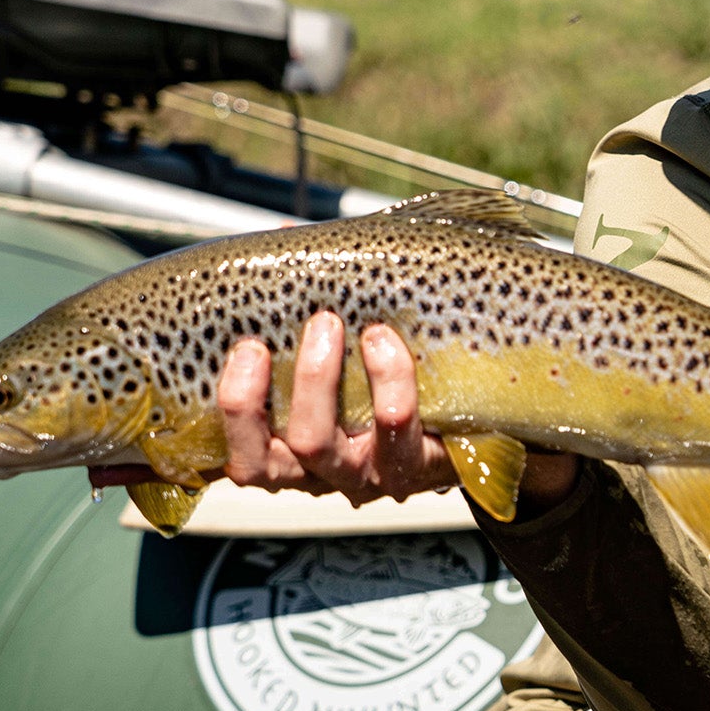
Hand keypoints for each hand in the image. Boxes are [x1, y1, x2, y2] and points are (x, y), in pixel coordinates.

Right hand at [90, 310, 584, 514]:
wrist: (479, 415)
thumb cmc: (392, 369)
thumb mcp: (345, 341)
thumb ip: (311, 298)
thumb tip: (289, 234)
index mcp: (286, 450)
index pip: (234, 457)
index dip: (230, 412)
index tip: (241, 346)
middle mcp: (317, 475)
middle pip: (266, 461)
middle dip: (263, 392)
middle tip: (305, 325)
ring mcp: (365, 476)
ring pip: (319, 449)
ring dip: (318, 381)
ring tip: (336, 325)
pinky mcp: (417, 470)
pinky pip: (395, 435)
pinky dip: (388, 384)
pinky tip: (387, 343)